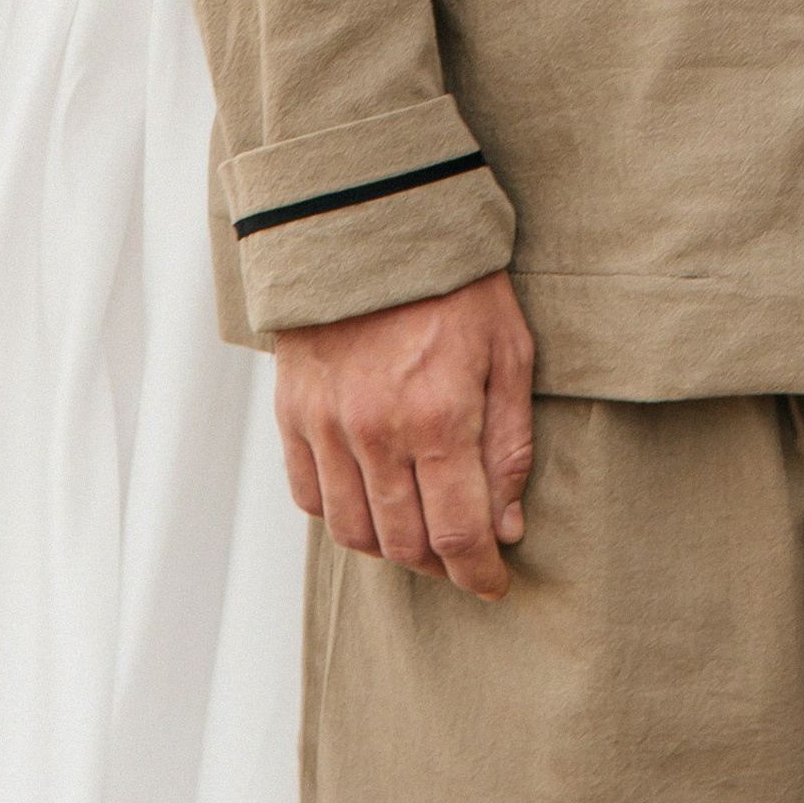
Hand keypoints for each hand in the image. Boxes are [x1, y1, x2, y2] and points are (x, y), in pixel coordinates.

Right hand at [274, 267, 534, 598]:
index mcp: (440, 416)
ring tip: (418, 529)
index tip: (493, 582)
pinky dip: (342, 513)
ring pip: (355, 532)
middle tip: (462, 553)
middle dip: (441, 563)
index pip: (458, 534)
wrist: (371, 220)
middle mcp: (377, 432)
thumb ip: (510, 444)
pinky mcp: (293, 413)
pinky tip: (370, 497)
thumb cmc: (453, 282)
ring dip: (391, 547)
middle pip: (405, 545)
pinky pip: (310, 497)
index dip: (479, 574)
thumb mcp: (509, 350)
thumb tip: (508, 524)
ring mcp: (328, 426)